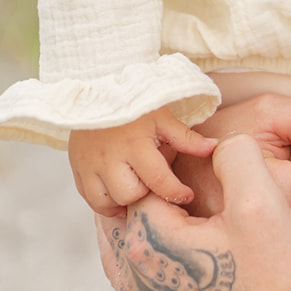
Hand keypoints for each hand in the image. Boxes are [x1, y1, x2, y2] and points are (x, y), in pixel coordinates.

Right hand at [68, 108, 216, 217]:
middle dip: (145, 193)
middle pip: (130, 195)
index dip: (176, 192)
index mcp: (134, 143)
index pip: (158, 180)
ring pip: (107, 203)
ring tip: (134, 188)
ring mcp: (89, 165)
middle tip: (153, 184)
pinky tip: (116, 192)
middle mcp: (109, 158)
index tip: (186, 195)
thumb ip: (186, 137)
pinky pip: (89, 199)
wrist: (95, 87)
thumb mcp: (162, 116)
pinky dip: (104, 201)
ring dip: (122, 201)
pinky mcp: (77, 168)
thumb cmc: (133, 103)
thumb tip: (213, 149)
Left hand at [96, 135, 290, 290]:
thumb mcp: (263, 203)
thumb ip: (237, 154)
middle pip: (121, 221)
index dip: (160, 154)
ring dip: (145, 233)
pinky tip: (189, 263)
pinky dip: (160, 270)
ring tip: (168, 209)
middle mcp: (134, 284)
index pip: (136, 178)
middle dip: (139, 193)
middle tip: (155, 169)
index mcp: (145, 241)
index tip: (172, 140)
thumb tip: (222, 142)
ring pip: (131, 261)